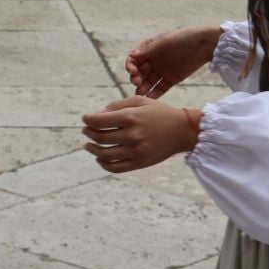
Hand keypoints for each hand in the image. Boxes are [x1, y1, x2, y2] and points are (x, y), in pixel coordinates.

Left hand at [82, 96, 199, 171]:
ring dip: (92, 149)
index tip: (85, 118)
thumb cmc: (160, 113)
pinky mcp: (140, 163)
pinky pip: (115, 167)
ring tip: (88, 145)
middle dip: (89, 133)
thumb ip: (117, 105)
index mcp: (131, 117)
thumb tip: (96, 114)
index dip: (88, 119)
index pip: (99, 121)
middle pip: (100, 137)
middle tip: (86, 130)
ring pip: (104, 154)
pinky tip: (99, 158)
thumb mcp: (141, 101)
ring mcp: (136, 151)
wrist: (183, 131)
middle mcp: (133, 135)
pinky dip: (103, 164)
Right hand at [126, 25, 219, 96]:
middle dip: (136, 78)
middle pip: (139, 72)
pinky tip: (149, 98)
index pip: (134, 59)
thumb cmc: (185, 37)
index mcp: (149, 49)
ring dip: (142, 88)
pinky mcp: (170, 80)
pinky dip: (153, 94)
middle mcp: (153, 60)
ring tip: (140, 93)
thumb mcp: (166, 41)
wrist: (205, 44)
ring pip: (147, 82)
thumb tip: (132, 56)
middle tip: (137, 83)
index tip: (133, 71)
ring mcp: (161, 71)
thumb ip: (150, 49)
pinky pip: (159, 89)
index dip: (130, 65)